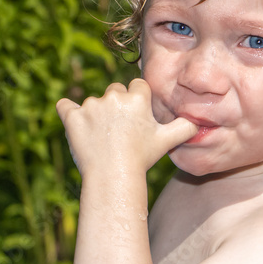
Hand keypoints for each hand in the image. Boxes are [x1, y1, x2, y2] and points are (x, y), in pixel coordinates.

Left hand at [56, 78, 197, 176]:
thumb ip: (185, 127)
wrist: (113, 177)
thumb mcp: (167, 141)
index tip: (135, 117)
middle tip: (119, 129)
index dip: (137, 101)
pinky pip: (64, 106)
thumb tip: (198, 121)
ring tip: (102, 139)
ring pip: (92, 102)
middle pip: (115, 90)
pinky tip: (74, 123)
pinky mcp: (71, 117)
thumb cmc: (141, 159)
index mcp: (137, 98)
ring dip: (95, 115)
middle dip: (116, 105)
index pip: (137, 86)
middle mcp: (113, 97)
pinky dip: (67, 112)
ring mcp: (90, 106)